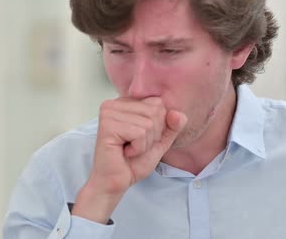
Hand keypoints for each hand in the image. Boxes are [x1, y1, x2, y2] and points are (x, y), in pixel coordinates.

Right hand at [72, 97, 186, 223]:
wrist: (116, 183)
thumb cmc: (133, 162)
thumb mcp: (160, 141)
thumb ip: (172, 126)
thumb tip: (178, 114)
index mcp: (125, 103)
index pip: (158, 103)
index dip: (158, 126)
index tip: (140, 138)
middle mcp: (114, 104)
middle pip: (155, 111)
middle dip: (152, 135)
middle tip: (134, 146)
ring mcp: (109, 113)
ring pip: (148, 123)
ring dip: (145, 143)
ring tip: (129, 150)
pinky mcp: (107, 125)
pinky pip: (139, 133)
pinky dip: (138, 148)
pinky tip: (124, 152)